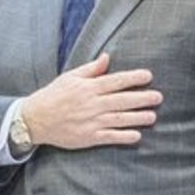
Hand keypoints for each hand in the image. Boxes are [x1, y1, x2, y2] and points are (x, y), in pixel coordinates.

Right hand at [21, 54, 160, 150]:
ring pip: (118, 119)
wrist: (35, 119)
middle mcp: (92, 104)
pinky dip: (123, 136)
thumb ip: (91, 69)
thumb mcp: (71, 77)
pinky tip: (137, 135)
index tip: (149, 76)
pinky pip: (109, 137)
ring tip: (153, 116)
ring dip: (137, 118)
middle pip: (121, 100)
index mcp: (88, 88)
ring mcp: (91, 122)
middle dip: (141, 98)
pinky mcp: (88, 137)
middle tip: (159, 97)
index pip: (115, 81)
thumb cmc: (54, 95)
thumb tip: (108, 57)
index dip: (133, 78)